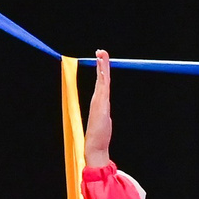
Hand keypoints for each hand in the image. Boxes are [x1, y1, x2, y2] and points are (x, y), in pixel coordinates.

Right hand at [84, 51, 113, 168]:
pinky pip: (102, 90)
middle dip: (102, 64)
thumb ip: (102, 115)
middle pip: (102, 79)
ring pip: (102, 81)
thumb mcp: (103, 122)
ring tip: (101, 55)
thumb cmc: (99, 137)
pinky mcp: (100, 107)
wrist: (95, 148)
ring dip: (102, 67)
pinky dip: (102, 79)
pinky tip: (103, 72)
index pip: (102, 83)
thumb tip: (102, 113)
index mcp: (100, 102)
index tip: (101, 58)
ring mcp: (99, 103)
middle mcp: (99, 100)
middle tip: (101, 51)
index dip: (102, 70)